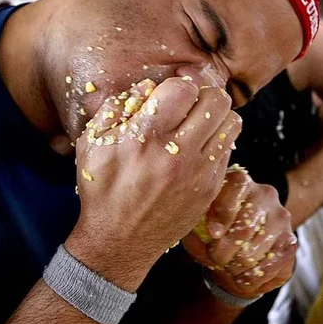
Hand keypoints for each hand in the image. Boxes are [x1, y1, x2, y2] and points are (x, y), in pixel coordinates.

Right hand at [66, 72, 241, 290]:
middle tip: (190, 101)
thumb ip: (114, 108)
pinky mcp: (210, 189)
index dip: (179, 82)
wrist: (118, 241)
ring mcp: (198, 173)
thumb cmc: (102, 190)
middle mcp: (176, 153)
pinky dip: (216, 141)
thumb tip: (146, 87)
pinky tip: (197, 147)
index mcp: (144, 138)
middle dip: (203, 93)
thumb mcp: (91, 145)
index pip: (183, 89)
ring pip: (232, 122)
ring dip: (217, 115)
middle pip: (216, 99)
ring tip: (198, 122)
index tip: (171, 90)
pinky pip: (229, 149)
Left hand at [182, 166, 296, 298]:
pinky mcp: (291, 242)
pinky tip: (242, 278)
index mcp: (239, 183)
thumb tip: (208, 231)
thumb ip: (195, 225)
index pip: (236, 186)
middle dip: (223, 251)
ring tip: (228, 268)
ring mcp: (281, 218)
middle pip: (244, 227)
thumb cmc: (213, 236)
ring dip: (235, 268)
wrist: (238, 255)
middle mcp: (265, 194)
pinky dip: (250, 279)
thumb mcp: (197, 228)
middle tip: (217, 259)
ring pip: (255, 251)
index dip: (222, 213)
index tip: (213, 235)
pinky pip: (269, 267)